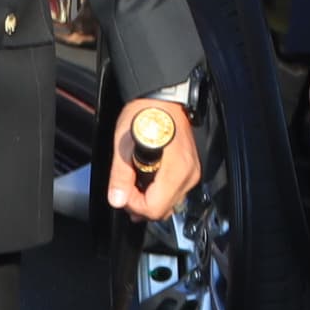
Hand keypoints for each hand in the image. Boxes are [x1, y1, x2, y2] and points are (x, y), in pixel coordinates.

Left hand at [110, 98, 201, 221]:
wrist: (162, 98)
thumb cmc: (146, 115)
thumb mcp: (125, 146)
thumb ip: (120, 176)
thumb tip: (117, 199)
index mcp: (175, 171)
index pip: (154, 208)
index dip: (134, 205)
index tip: (122, 192)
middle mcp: (188, 176)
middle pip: (163, 210)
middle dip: (141, 205)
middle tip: (125, 189)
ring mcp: (192, 173)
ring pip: (169, 204)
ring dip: (150, 199)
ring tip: (135, 182)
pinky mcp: (190, 169)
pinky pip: (175, 192)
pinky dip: (159, 191)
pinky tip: (147, 178)